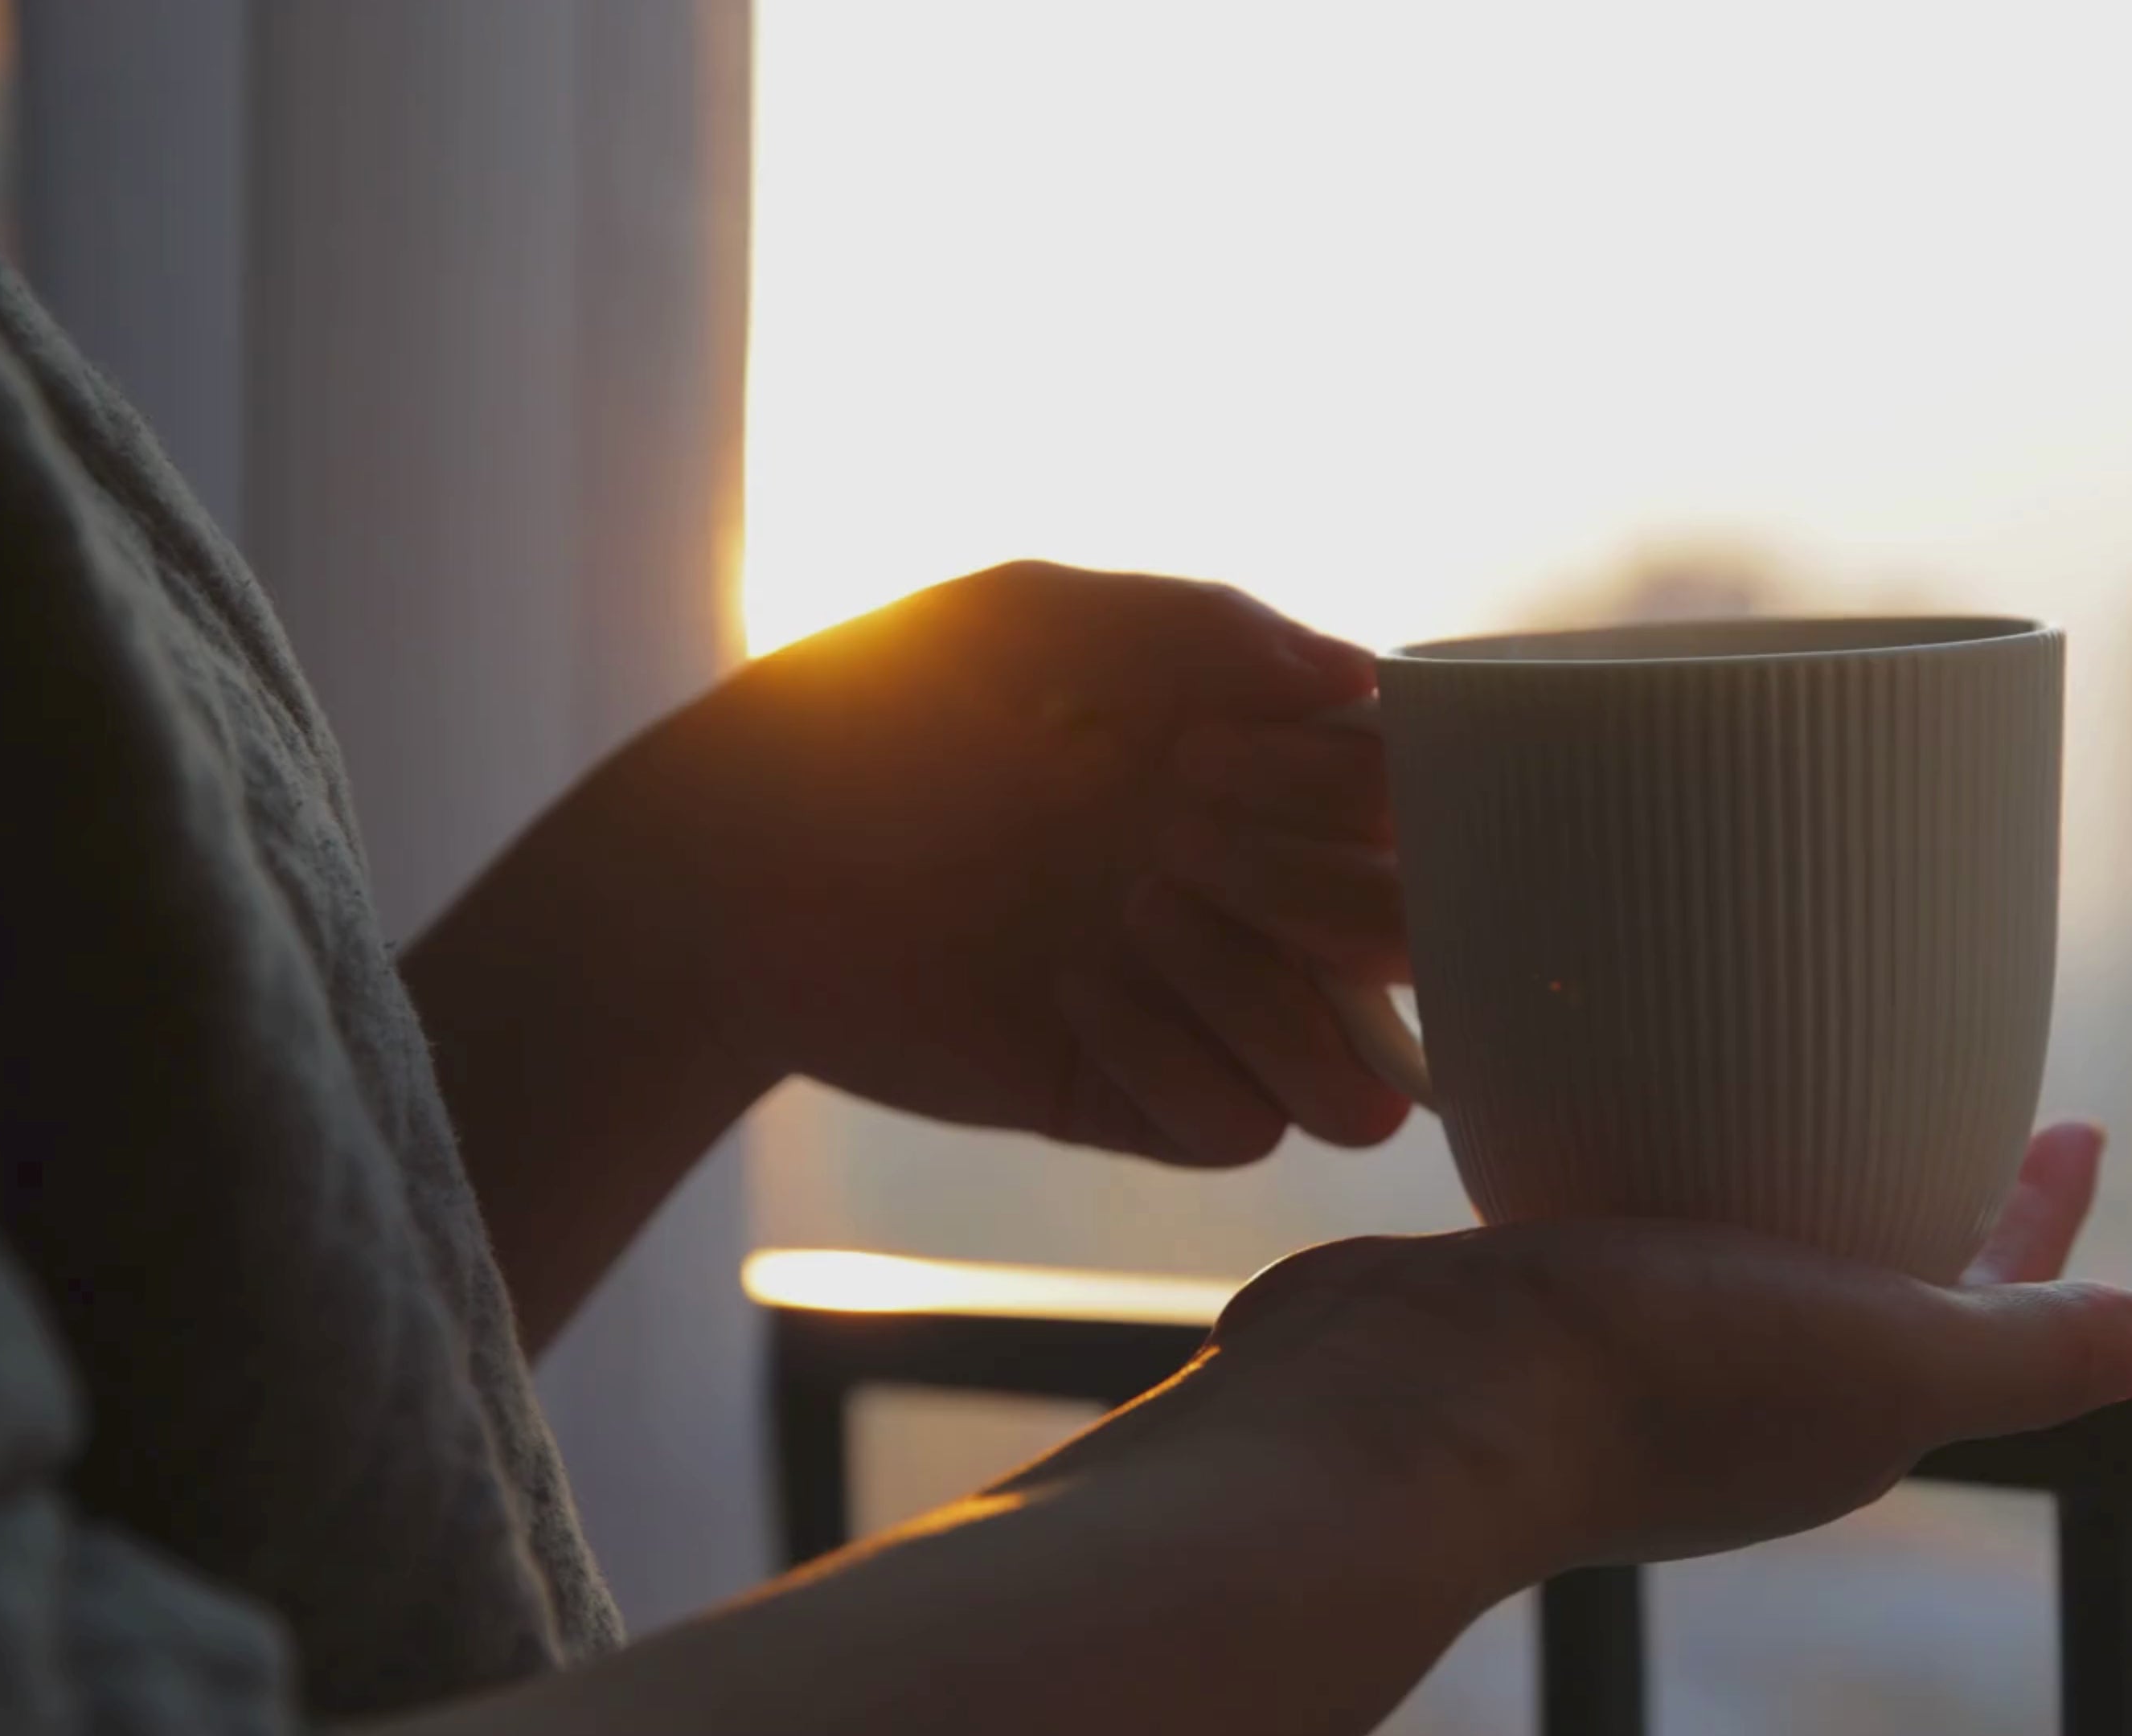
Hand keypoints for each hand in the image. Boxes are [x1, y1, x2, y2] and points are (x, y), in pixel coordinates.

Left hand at [637, 561, 1413, 1163]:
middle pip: (1413, 947)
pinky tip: (1067, 993)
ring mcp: (1193, 1008)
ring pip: (1358, 1077)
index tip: (1220, 753)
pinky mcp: (1121, 1098)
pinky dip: (1180, 1068)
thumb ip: (1199, 628)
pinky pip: (1240, 1131)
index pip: (1413, 804)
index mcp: (1252, 772)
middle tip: (1182, 836)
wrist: (718, 860)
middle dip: (1329, 898)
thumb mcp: (1025, 620)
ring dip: (1270, 997)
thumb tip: (1353, 674)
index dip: (1365, 791)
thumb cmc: (869, 709)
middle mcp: (1246, 897)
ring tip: (1131, 916)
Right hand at [1019, 1123, 2131, 1581]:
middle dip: (1924, 1181)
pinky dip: (1666, 1153)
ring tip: (1798, 1059)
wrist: (1399, 1418)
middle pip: (1876, 1265)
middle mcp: (1754, 1382)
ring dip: (1788, 1159)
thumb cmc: (1645, 1382)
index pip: (1986, 1294)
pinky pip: (1630, 1207)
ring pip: (1747, 1234)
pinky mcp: (1534, 1293)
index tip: (2078, 1120)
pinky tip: (1635, 1089)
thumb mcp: (1879, 1354)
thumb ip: (2025, 1348)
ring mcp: (1637, 1342)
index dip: (2045, 1214)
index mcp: (1851, 1400)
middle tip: (1951, 1069)